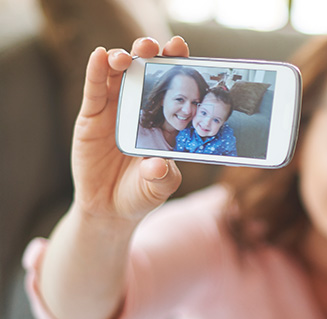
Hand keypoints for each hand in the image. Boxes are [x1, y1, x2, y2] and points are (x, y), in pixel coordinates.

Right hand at [71, 36, 185, 223]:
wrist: (109, 209)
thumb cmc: (141, 194)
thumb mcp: (158, 188)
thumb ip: (163, 177)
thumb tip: (157, 166)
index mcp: (163, 120)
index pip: (172, 86)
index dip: (176, 64)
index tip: (181, 49)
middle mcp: (139, 109)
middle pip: (144, 72)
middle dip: (150, 54)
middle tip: (154, 46)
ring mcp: (114, 110)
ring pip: (118, 74)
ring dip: (123, 58)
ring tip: (127, 56)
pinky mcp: (91, 117)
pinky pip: (94, 89)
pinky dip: (96, 71)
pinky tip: (100, 56)